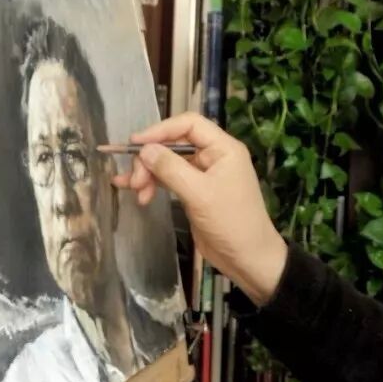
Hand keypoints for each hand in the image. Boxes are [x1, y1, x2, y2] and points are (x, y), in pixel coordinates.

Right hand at [112, 112, 286, 306]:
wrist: (247, 258)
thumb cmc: (230, 222)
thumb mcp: (199, 194)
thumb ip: (171, 169)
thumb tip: (144, 149)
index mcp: (223, 148)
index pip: (189, 124)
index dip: (160, 129)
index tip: (135, 143)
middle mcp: (214, 156)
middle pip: (175, 143)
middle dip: (151, 158)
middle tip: (135, 180)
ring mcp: (204, 174)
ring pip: (169, 162)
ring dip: (149, 174)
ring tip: (135, 192)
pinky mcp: (195, 192)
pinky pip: (170, 180)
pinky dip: (153, 184)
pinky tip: (136, 193)